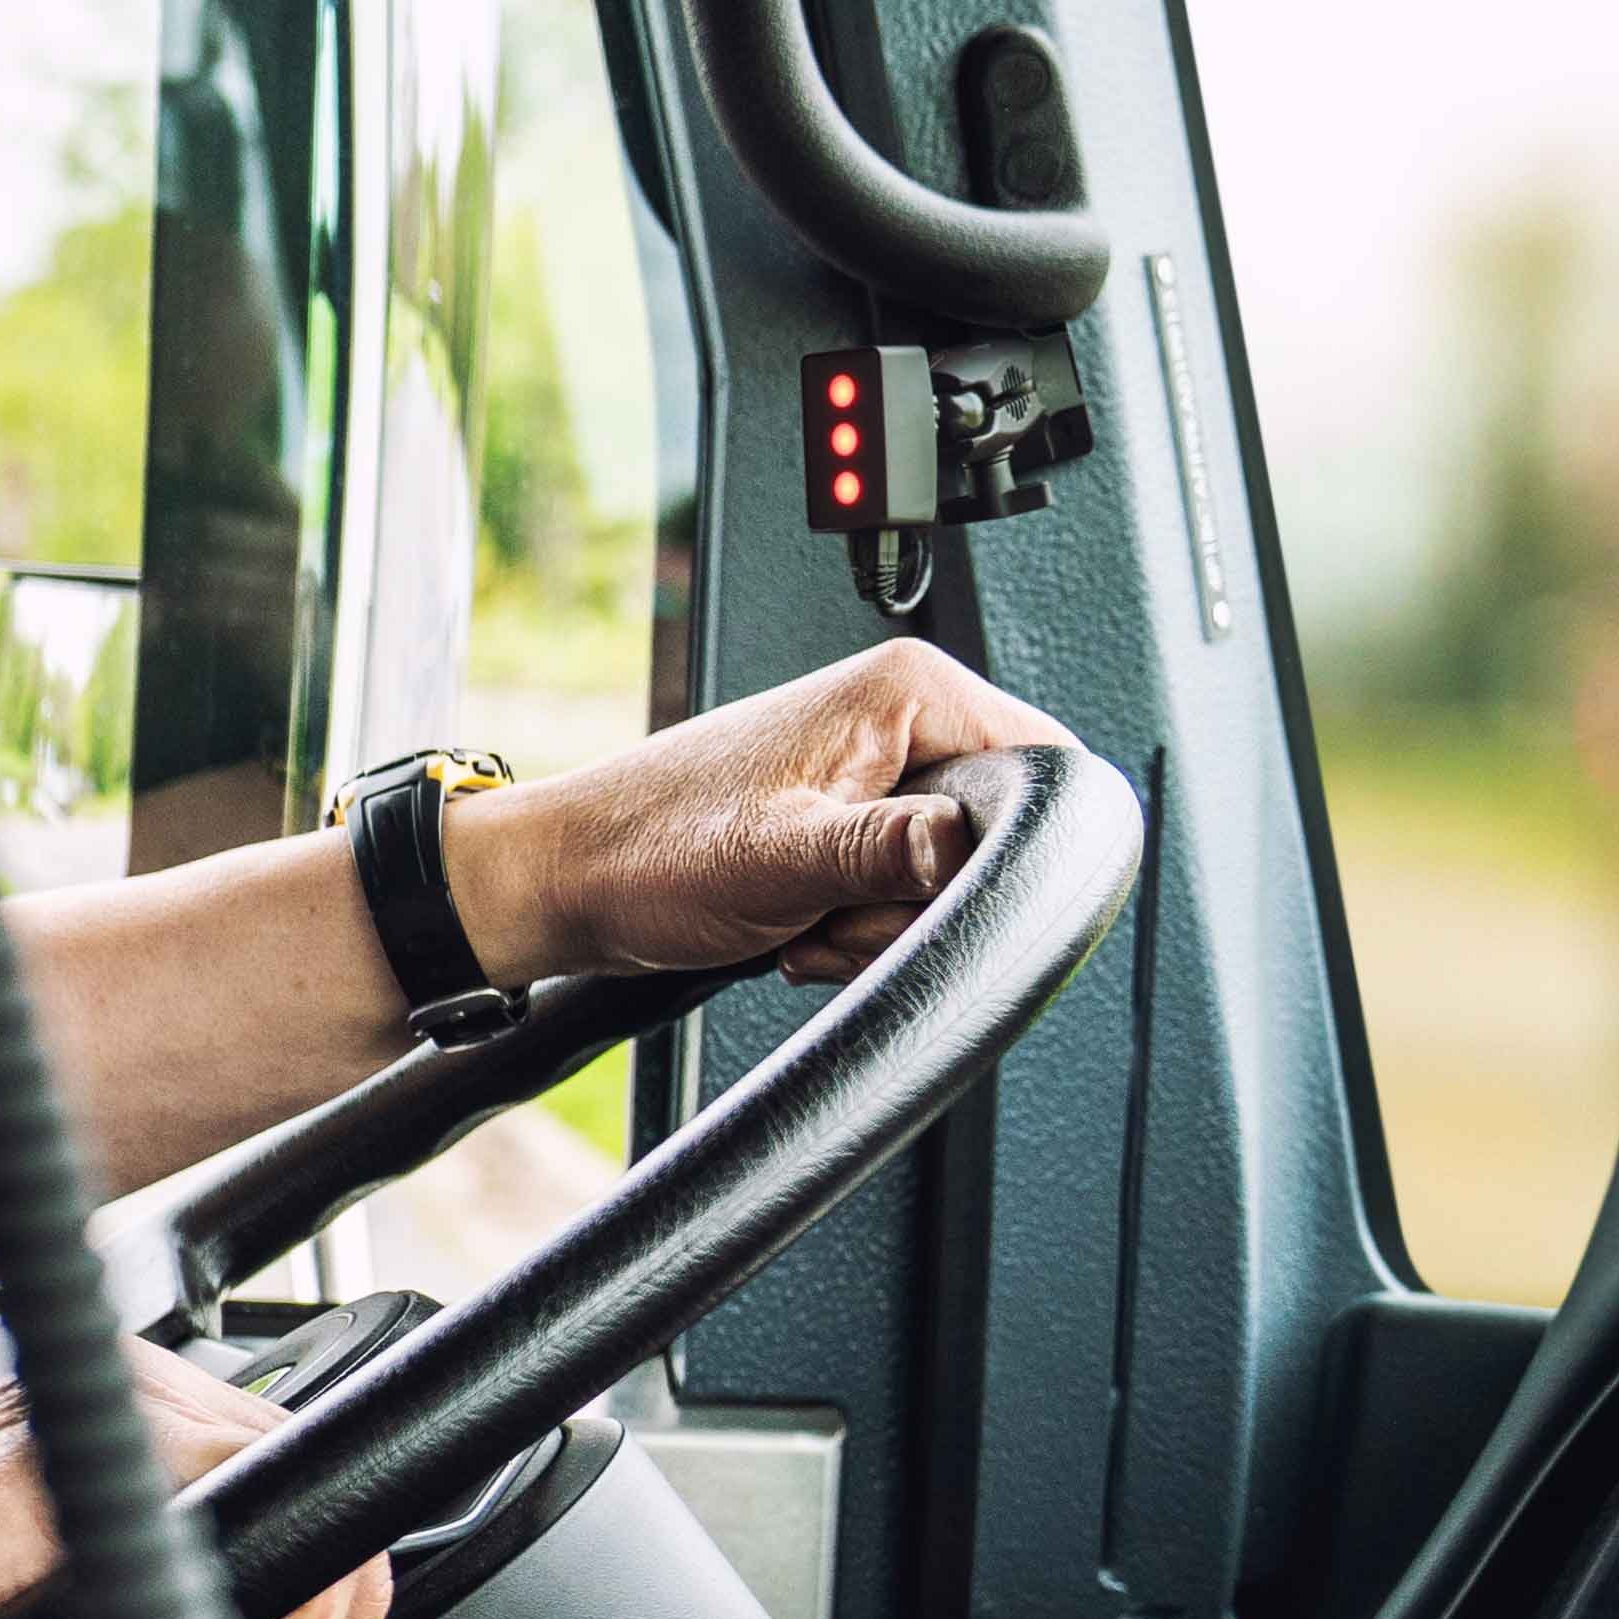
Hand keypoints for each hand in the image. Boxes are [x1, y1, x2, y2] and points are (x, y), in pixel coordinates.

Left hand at [450, 639, 1079, 986]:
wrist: (572, 881)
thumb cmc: (652, 851)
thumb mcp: (782, 858)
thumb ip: (888, 851)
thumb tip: (975, 847)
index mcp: (908, 690)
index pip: (1046, 768)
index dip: (1010, 851)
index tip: (932, 894)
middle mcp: (902, 715)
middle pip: (997, 837)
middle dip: (923, 904)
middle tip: (838, 911)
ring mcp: (878, 769)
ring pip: (949, 879)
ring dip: (882, 926)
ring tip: (805, 917)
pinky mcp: (854, 819)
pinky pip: (902, 893)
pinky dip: (857, 928)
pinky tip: (799, 925)